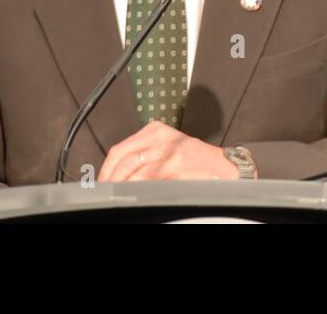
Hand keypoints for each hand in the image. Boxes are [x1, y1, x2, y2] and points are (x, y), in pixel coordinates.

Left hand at [97, 121, 239, 181]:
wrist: (225, 167)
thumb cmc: (196, 160)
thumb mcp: (168, 148)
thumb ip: (145, 155)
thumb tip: (118, 174)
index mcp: (155, 131)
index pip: (120, 149)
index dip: (107, 168)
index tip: (101, 181)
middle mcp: (161, 137)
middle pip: (124, 158)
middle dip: (110, 178)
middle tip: (105, 191)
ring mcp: (169, 151)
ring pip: (135, 170)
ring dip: (122, 186)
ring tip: (117, 195)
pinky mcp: (177, 165)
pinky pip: (151, 179)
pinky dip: (139, 189)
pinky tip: (135, 195)